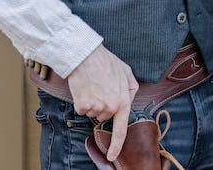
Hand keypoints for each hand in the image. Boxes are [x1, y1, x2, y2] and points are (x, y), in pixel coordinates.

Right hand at [66, 45, 137, 161]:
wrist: (86, 56)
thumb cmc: (106, 62)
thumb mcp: (127, 72)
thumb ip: (131, 89)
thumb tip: (129, 102)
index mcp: (123, 101)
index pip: (121, 129)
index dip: (116, 145)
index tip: (112, 156)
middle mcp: (111, 107)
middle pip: (104, 117)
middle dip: (102, 105)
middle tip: (101, 88)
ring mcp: (96, 107)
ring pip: (92, 113)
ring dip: (92, 102)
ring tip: (93, 85)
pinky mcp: (82, 105)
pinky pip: (82, 109)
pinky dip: (81, 101)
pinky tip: (84, 88)